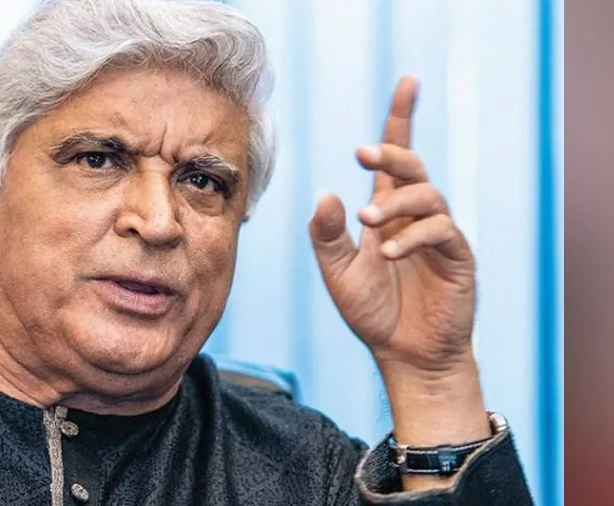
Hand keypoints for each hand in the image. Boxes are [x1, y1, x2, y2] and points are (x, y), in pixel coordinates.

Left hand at [308, 76, 475, 374]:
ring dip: (396, 202)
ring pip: (428, 196)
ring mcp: (439, 236)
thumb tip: (326, 192)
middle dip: (393, 153)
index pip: (395, 158)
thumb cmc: (373, 313)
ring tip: (367, 222)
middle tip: (363, 153)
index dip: (401, 119)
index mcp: (387, 212)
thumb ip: (327, 237)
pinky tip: (389, 253)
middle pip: (413, 168)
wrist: (404, 356)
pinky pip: (441, 233)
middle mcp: (414, 217)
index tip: (409, 81)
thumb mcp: (338, 273)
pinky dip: (412, 237)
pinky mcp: (456, 258)